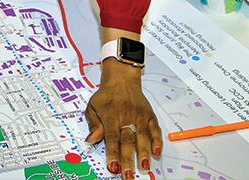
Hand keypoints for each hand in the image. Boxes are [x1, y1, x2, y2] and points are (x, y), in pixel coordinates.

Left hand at [85, 60, 161, 177]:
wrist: (122, 79)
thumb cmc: (106, 96)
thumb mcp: (93, 106)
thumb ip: (93, 124)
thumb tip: (91, 139)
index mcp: (110, 114)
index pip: (112, 137)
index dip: (112, 153)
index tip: (113, 167)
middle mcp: (126, 115)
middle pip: (128, 140)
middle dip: (128, 159)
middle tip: (128, 175)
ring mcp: (139, 116)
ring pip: (143, 136)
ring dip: (144, 153)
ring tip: (145, 167)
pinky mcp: (149, 115)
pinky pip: (155, 130)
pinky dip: (157, 141)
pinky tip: (157, 153)